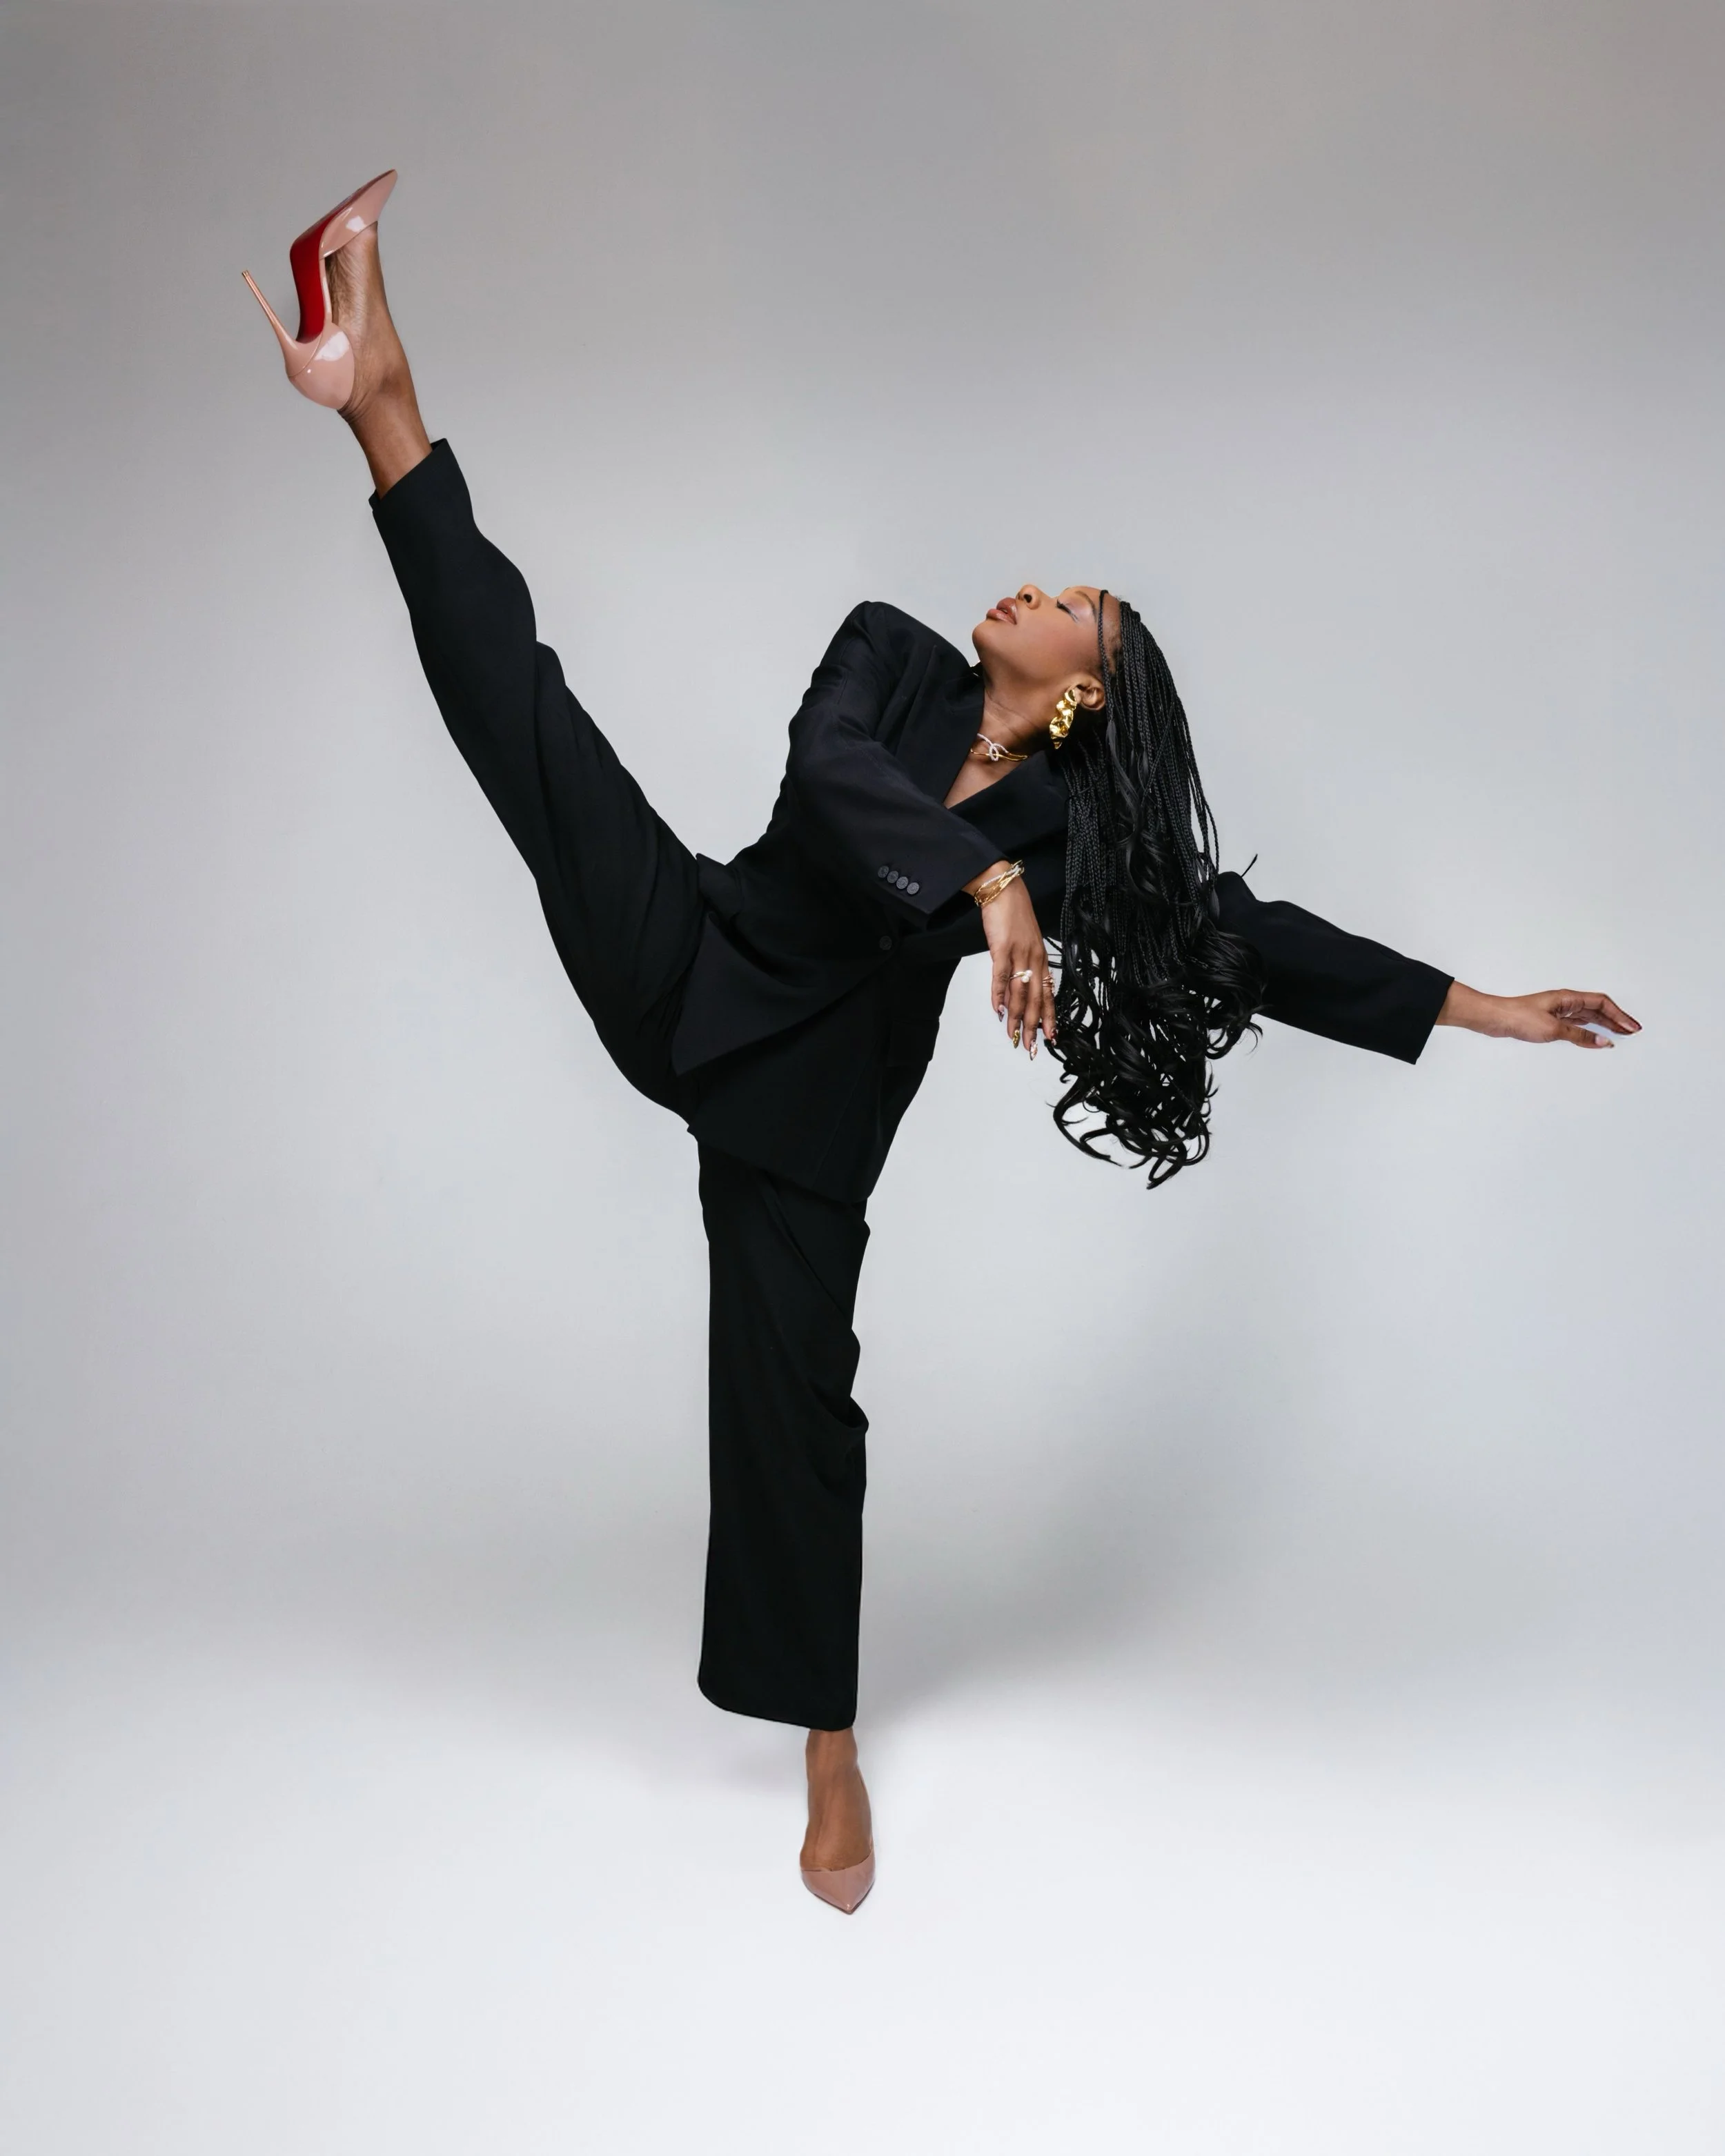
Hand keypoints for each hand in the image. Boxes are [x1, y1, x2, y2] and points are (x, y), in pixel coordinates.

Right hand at [968, 865, 1054, 1054]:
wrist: (1003, 890)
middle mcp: (1034, 958)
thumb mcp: (1022, 943)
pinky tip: (998, 1010)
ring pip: (1020, 992)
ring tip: (1013, 1034)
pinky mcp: (1002, 948)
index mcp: (1041, 958)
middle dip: (1033, 1025)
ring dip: (1016, 1016)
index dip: (1049, 1017)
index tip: (1050, 1037)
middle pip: (1036, 999)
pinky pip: (1001, 976)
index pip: (1048, 994)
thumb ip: (1020, 967)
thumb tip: (1012, 994)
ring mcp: (1019, 954)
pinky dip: (999, 995)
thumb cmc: (1012, 915)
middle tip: (1030, 1046)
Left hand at [1437, 983, 1640, 1046]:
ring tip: (1620, 1034)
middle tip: (1633, 1031)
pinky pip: (1577, 1024)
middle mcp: (1565, 1002)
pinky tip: (1595, 1037)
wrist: (1494, 1019)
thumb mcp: (1552, 1029)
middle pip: (1598, 1009)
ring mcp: (1558, 1011)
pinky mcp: (1550, 1021)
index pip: (1602, 1003)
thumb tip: (1603, 1041)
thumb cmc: (1518, 1017)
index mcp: (1568, 998)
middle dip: (1616, 1020)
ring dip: (1605, 1025)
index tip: (1632, 1027)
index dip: (1619, 1015)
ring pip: (1588, 1017)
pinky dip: (1589, 1031)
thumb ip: (1579, 1036)